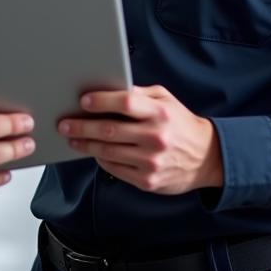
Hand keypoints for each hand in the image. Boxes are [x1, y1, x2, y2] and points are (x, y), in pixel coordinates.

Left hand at [58, 85, 222, 194]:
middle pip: (110, 130)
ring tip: (72, 138)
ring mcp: (151, 161)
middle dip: (82, 126)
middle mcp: (156, 137)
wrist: (206, 157)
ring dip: (86, 144)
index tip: (83, 101)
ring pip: (108, 152)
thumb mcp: (165, 100)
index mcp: (160, 112)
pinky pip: (116, 169)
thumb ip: (140, 94)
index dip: (102, 101)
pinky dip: (100, 159)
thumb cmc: (180, 123)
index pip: (126, 103)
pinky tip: (92, 152)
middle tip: (64, 124)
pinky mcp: (147, 181)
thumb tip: (109, 90)